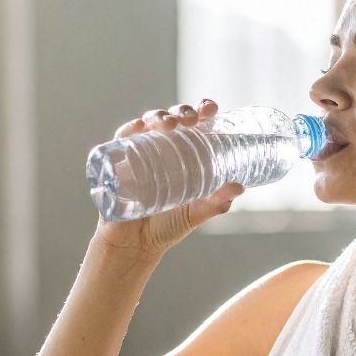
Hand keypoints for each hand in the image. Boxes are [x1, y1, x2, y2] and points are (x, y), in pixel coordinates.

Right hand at [91, 99, 244, 258]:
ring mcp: (137, 153)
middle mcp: (160, 149)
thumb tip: (239, 187)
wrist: (136, 246)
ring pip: (146, 123)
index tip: (211, 109)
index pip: (192, 125)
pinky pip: (120, 140)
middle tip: (192, 119)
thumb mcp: (196, 213)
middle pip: (171, 119)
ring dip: (158, 117)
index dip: (200, 111)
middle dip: (181, 111)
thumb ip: (217, 202)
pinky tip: (137, 128)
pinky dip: (128, 131)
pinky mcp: (116, 164)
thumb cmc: (167, 226)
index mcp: (182, 154)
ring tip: (170, 124)